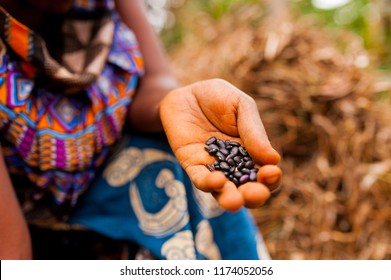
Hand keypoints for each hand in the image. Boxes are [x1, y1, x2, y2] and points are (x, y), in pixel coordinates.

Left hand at [160, 79, 281, 211]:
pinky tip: (217, 181)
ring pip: (224, 192)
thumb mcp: (242, 107)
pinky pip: (200, 179)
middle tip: (256, 193)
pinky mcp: (192, 165)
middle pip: (248, 190)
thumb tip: (273, 160)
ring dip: (231, 199)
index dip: (272, 179)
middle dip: (254, 196)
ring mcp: (213, 168)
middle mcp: (235, 166)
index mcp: (253, 153)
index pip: (267, 175)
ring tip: (235, 201)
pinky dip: (208, 183)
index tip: (271, 172)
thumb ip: (254, 131)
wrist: (187, 93)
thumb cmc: (218, 98)